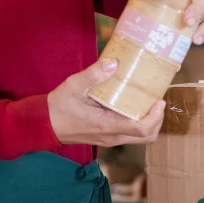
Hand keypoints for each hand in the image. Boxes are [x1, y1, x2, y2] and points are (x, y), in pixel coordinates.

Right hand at [48, 58, 165, 146]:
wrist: (44, 124)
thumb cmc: (59, 106)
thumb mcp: (74, 86)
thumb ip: (93, 75)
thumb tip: (113, 63)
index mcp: (106, 126)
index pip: (141, 129)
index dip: (155, 117)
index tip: (159, 101)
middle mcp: (112, 137)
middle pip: (146, 136)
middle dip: (157, 120)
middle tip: (156, 100)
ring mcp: (110, 139)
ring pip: (140, 137)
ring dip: (149, 122)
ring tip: (148, 102)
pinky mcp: (107, 137)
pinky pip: (130, 134)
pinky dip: (138, 123)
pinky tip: (133, 105)